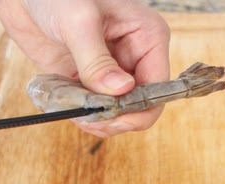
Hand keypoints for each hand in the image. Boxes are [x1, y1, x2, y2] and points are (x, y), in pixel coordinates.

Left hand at [0, 0, 169, 137]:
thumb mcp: (79, 22)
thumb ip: (97, 61)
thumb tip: (120, 92)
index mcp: (147, 38)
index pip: (157, 88)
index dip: (137, 108)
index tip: (110, 113)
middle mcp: (135, 58)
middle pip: (138, 108)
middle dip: (115, 118)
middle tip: (88, 117)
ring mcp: (112, 73)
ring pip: (116, 114)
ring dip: (96, 119)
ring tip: (74, 110)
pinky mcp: (89, 82)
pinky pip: (94, 111)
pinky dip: (81, 114)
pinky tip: (66, 106)